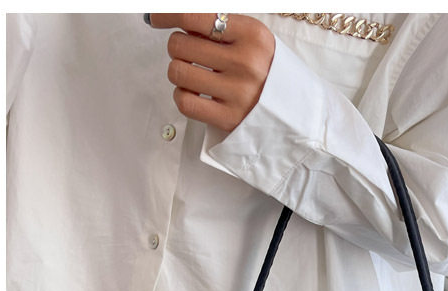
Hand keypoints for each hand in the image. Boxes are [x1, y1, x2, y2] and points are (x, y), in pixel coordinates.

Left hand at [148, 13, 274, 132]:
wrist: (293, 112)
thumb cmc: (265, 71)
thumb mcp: (250, 39)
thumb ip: (216, 26)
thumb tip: (168, 17)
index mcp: (252, 35)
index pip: (193, 15)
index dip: (166, 14)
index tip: (155, 18)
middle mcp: (246, 63)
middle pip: (179, 45)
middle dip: (180, 49)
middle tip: (193, 56)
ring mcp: (237, 93)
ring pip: (177, 72)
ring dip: (180, 73)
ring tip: (197, 76)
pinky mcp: (229, 119)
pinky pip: (184, 102)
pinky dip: (183, 96)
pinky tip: (196, 94)